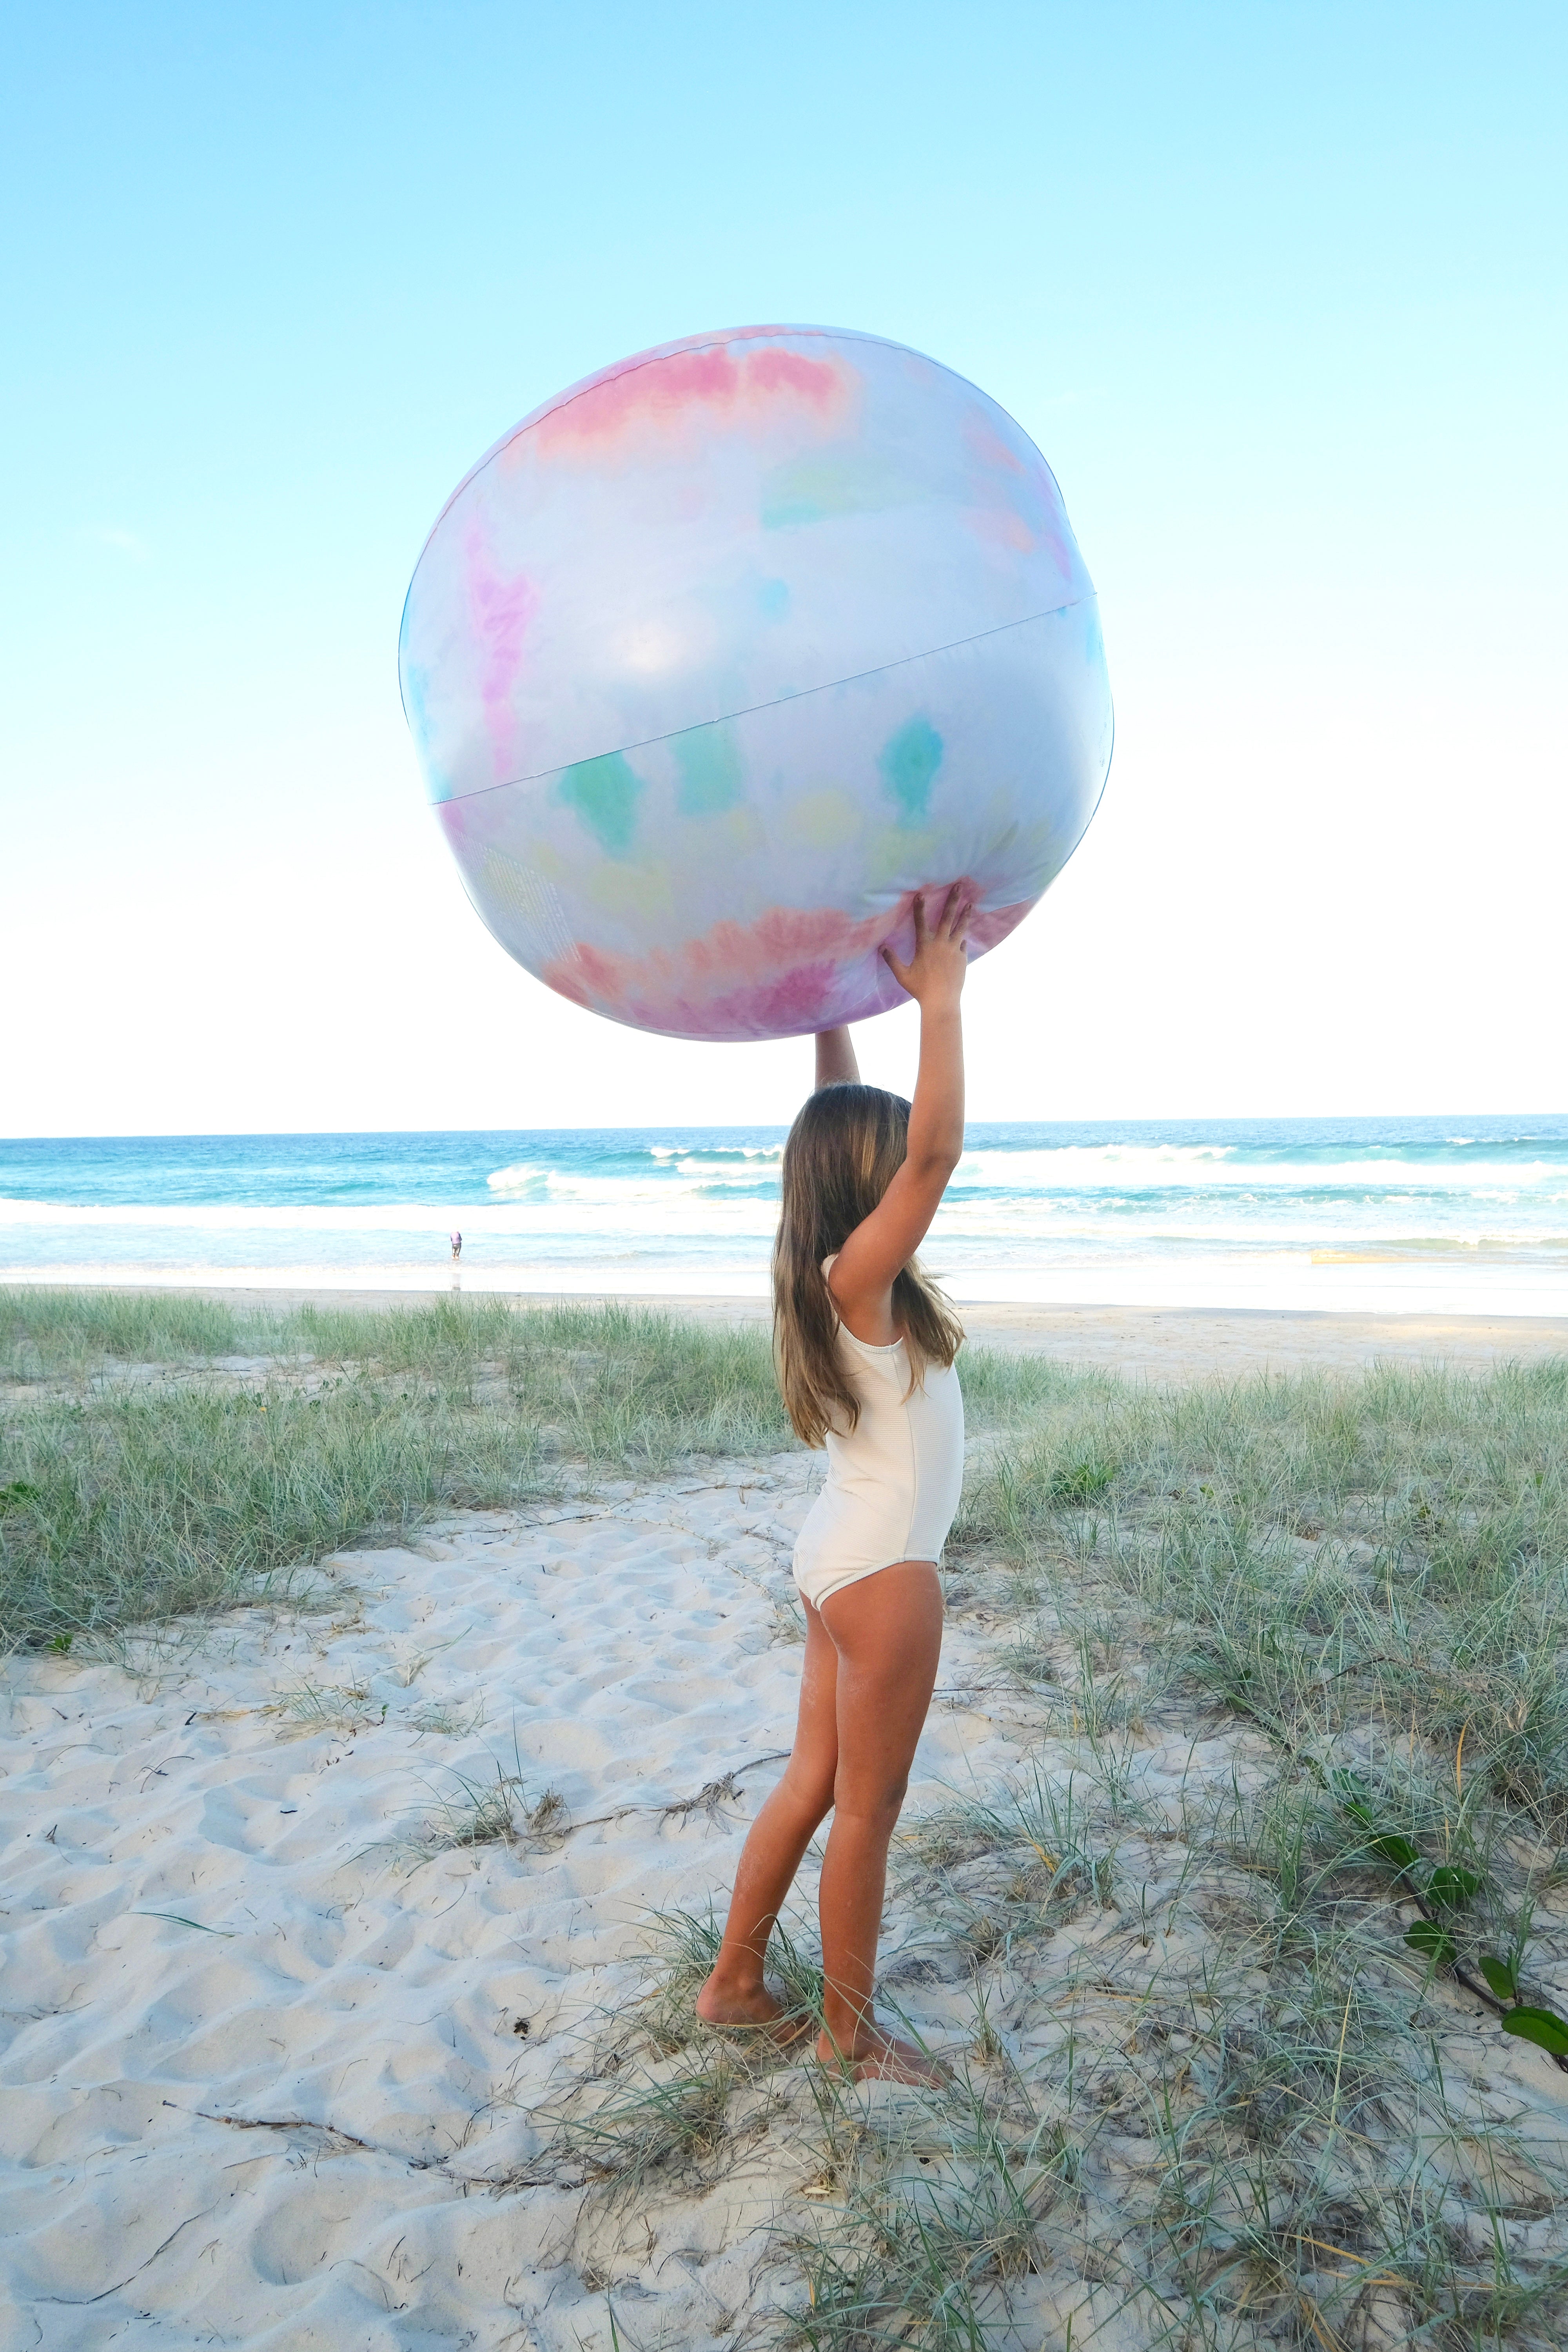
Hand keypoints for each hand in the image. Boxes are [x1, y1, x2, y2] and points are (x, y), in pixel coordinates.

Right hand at [881, 885, 973, 1005]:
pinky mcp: (962, 958)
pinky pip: (963, 945)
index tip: (921, 893)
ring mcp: (954, 950)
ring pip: (960, 928)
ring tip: (970, 903)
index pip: (920, 922)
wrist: (942, 1001)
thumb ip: (892, 960)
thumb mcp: (903, 975)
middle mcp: (941, 944)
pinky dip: (962, 939)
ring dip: (965, 914)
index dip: (919, 907)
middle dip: (952, 901)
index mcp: (925, 946)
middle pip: (947, 917)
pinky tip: (963, 936)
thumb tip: (881, 947)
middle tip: (958, 886)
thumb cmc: (920, 989)